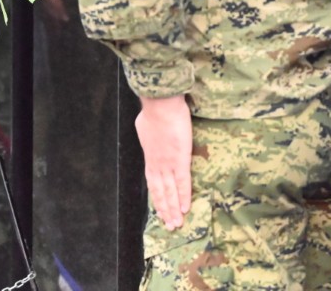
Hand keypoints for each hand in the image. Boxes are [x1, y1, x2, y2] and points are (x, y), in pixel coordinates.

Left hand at [136, 95, 192, 230]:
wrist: (160, 105)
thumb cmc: (154, 111)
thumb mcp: (144, 126)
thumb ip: (148, 135)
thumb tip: (149, 134)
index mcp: (149, 156)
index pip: (152, 182)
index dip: (157, 197)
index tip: (159, 210)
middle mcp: (156, 164)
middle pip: (160, 191)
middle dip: (164, 209)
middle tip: (169, 225)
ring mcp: (167, 164)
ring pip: (170, 192)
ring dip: (173, 209)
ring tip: (176, 224)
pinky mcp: (180, 160)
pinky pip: (183, 183)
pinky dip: (184, 197)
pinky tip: (186, 208)